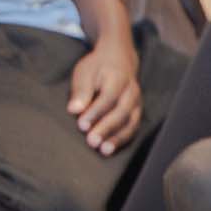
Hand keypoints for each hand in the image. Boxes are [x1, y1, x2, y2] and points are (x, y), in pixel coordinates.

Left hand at [65, 27, 144, 153]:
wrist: (118, 59)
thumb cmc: (98, 68)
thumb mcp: (85, 71)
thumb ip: (81, 90)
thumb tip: (74, 109)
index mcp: (118, 77)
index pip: (108, 98)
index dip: (95, 113)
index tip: (81, 125)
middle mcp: (131, 91)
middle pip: (121, 112)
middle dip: (106, 128)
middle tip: (91, 142)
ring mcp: (137, 103)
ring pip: (130, 123)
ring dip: (117, 138)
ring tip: (103, 151)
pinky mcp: (137, 112)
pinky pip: (133, 128)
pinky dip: (122, 140)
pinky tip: (110, 148)